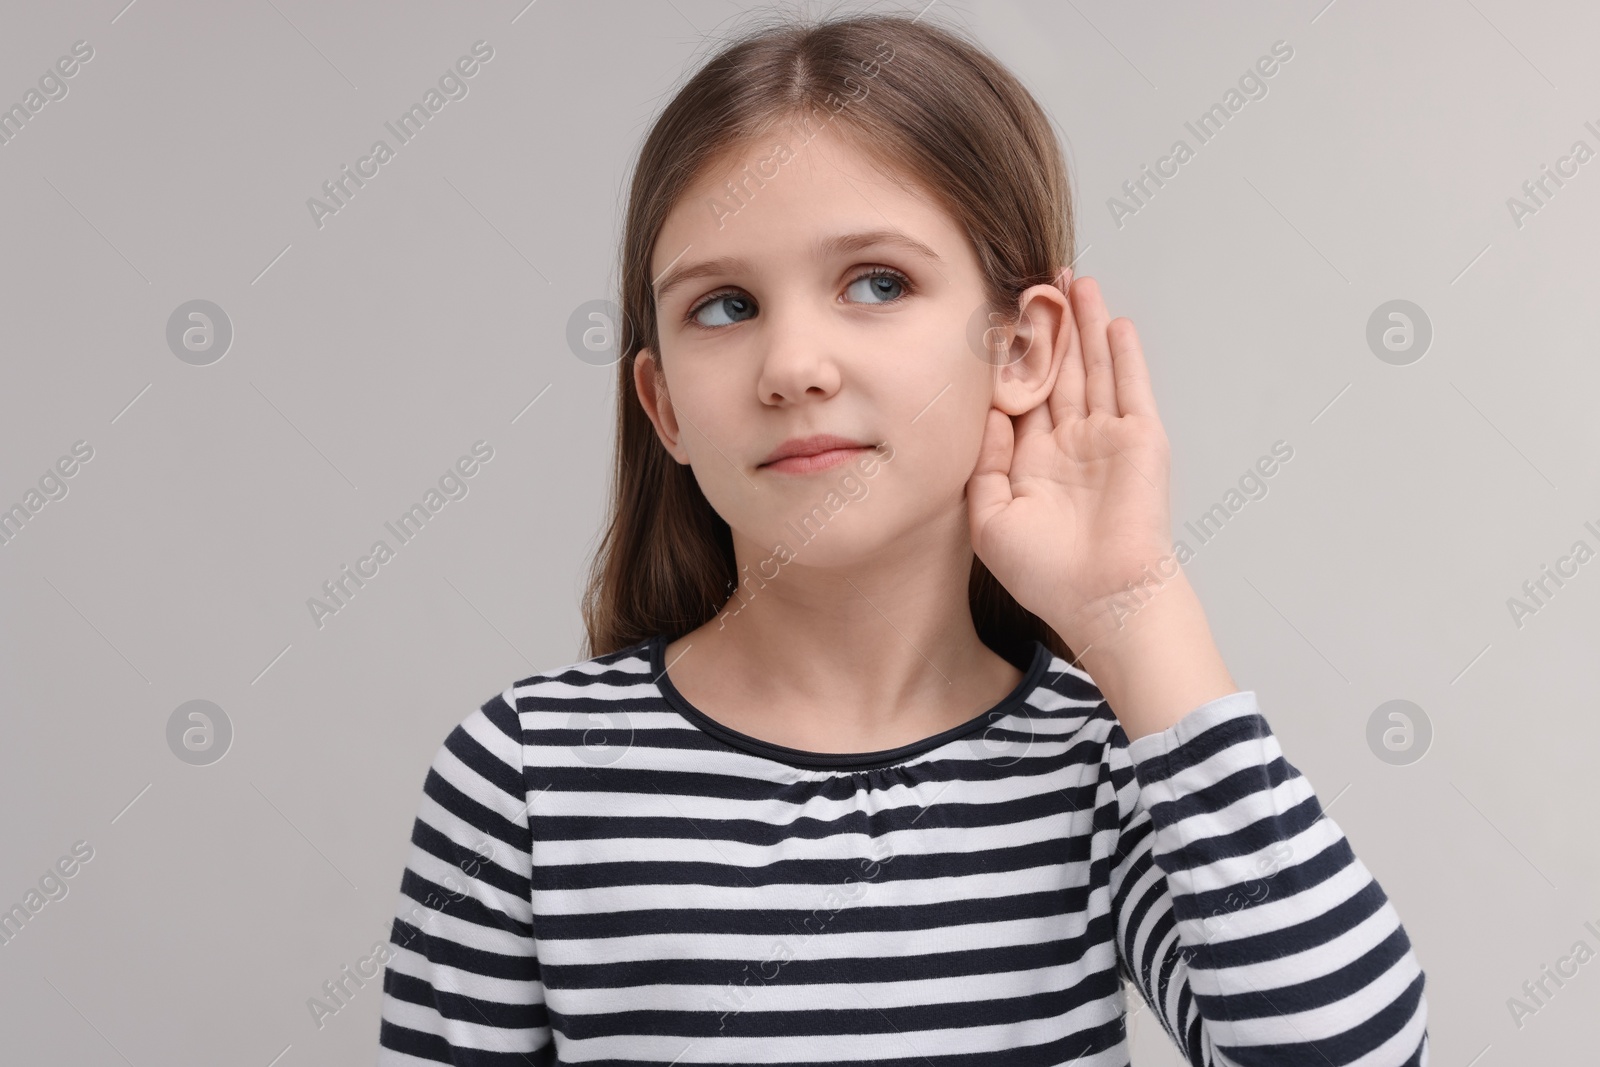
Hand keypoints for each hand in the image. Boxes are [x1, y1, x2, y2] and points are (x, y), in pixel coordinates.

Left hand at [965, 275, 1176, 654]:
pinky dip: (1122, 354)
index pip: (1019, 398)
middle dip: (1048, 328)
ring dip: (1084, 326)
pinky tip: (1112, 320)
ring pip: (1093, 369)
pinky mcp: (1141, 440)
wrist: (1103, 599)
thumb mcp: (989, 519)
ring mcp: (1107, 440)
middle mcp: (1070, 446)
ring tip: (1073, 282)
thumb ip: (983, 463)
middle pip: (1057, 372)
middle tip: (1035, 282)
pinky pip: (1130, 387)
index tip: (991, 319)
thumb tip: (984, 411)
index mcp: (1032, 464)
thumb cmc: (1046, 574)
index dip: (1008, 360)